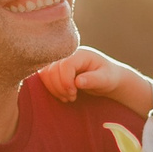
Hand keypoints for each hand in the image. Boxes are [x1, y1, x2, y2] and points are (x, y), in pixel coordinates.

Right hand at [35, 47, 150, 110]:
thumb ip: (93, 79)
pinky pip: (44, 77)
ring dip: (54, 89)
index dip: (66, 81)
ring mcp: (60, 61)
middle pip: (52, 69)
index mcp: (81, 54)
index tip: (74, 94)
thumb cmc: (108, 77)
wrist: (106, 78)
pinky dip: (50, 88)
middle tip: (72, 97)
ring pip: (44, 73)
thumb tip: (78, 81)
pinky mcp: (55, 68)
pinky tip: (62, 95)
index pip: (65, 65)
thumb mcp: (106, 79)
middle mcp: (68, 54)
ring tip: (68, 97)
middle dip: (60, 87)